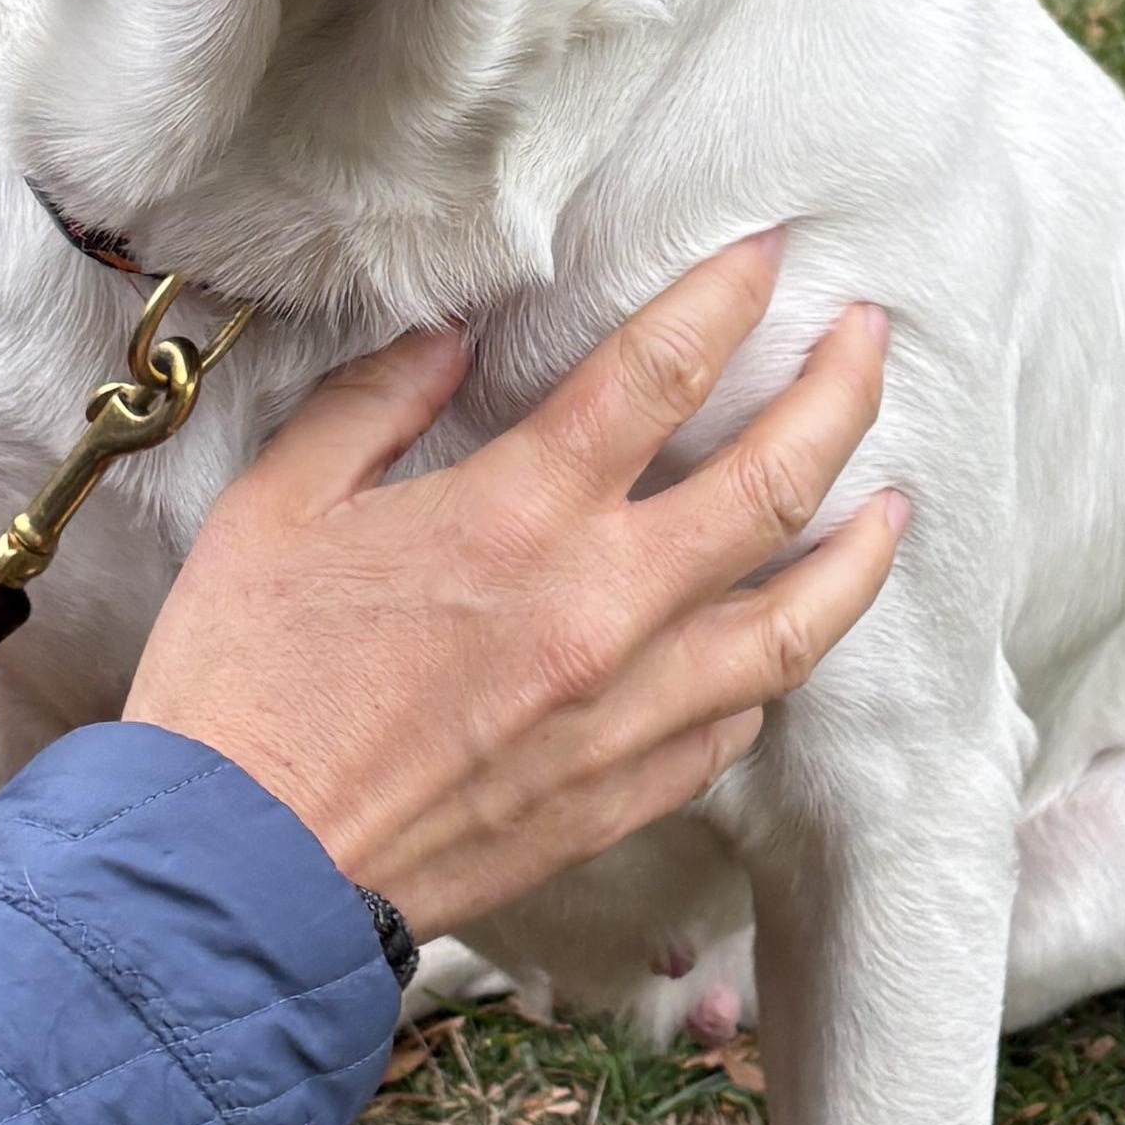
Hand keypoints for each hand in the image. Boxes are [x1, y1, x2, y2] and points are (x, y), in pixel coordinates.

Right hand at [124, 237, 906, 933]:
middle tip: (870, 341)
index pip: (661, 373)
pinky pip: (733, 727)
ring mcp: (625, 714)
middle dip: (839, 395)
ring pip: (794, 623)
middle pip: (773, 483)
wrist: (234, 873)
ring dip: (857, 553)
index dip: (727, 296)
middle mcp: (601, 610)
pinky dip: (770, 675)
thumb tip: (453, 343)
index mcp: (517, 518)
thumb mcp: (278, 506)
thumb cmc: (240, 682)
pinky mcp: (618, 798)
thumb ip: (373, 405)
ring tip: (890, 505)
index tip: (772, 251)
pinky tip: (780, 649)